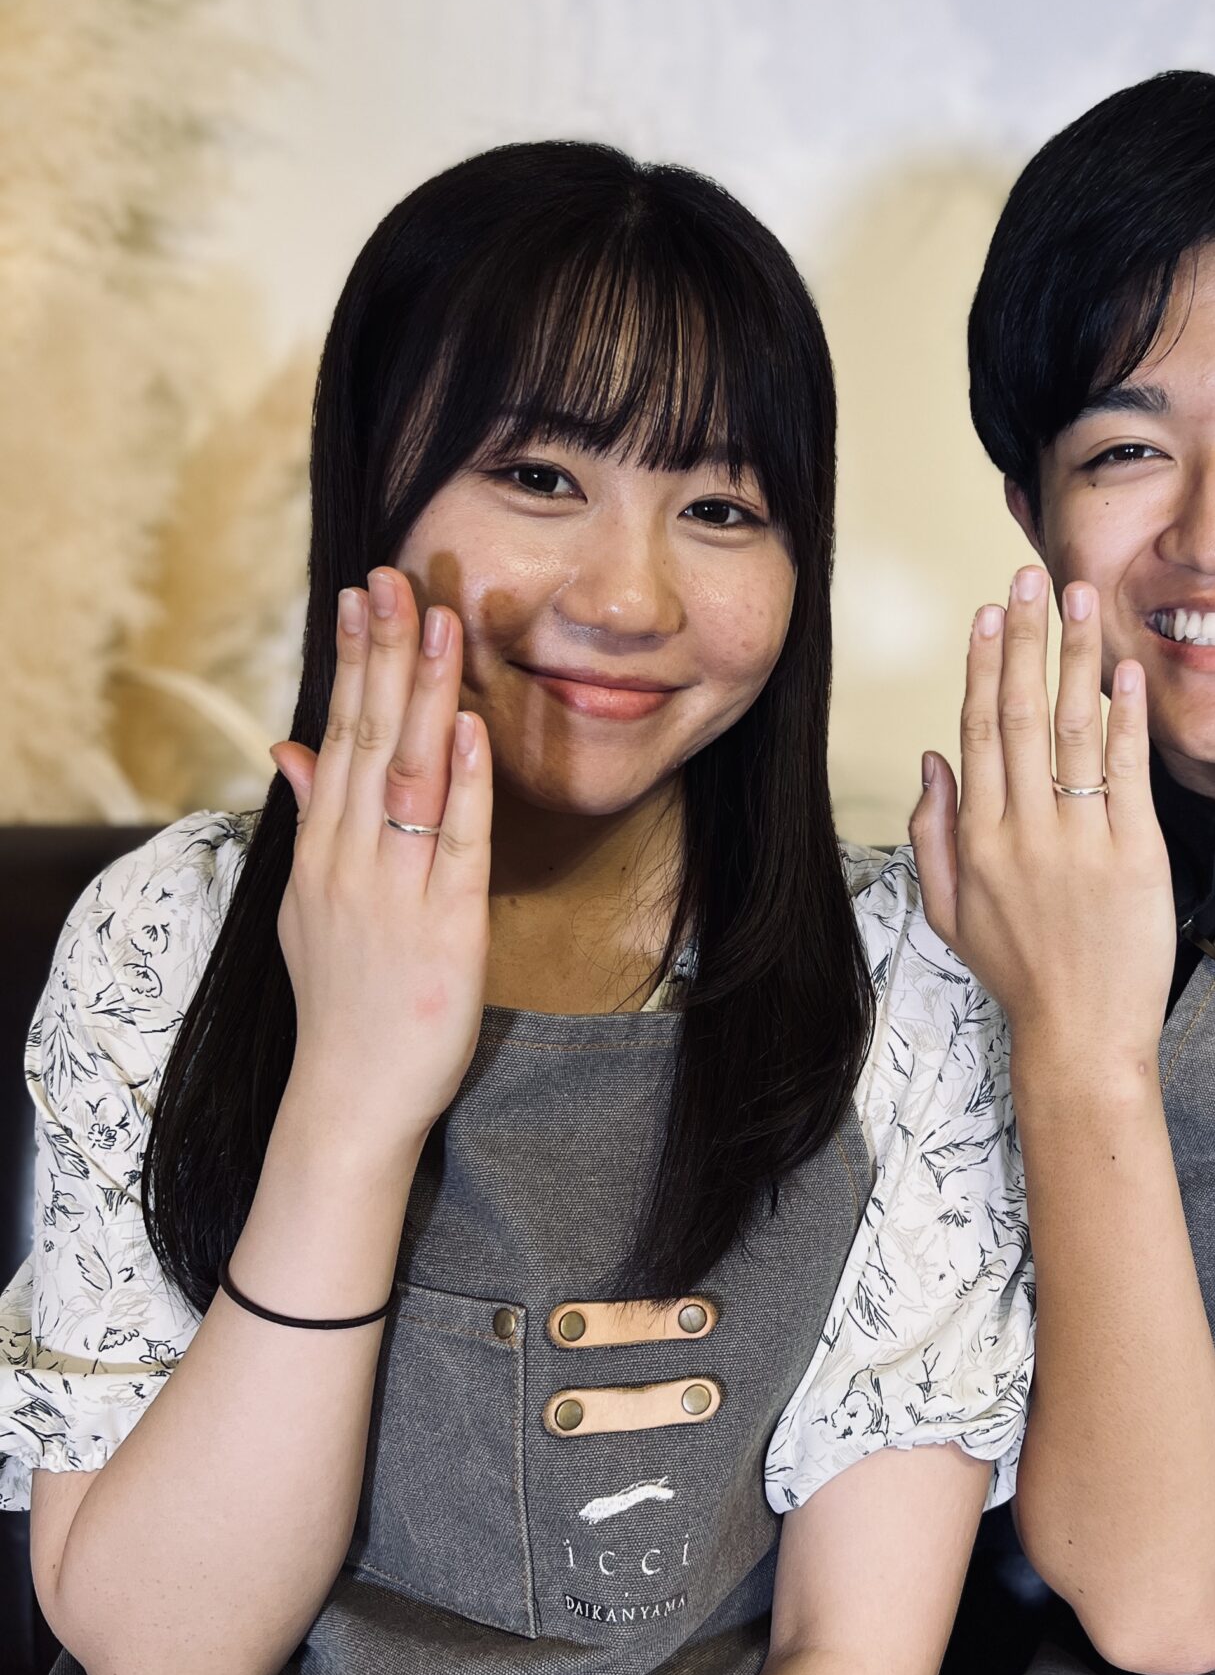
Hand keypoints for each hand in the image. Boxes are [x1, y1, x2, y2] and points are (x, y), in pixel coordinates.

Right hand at [269, 568, 492, 1152]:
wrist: (350, 1097)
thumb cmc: (341, 1002)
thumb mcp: (306, 908)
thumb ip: (306, 822)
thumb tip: (287, 747)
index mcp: (320, 852)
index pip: (335, 734)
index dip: (353, 661)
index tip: (362, 593)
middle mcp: (349, 861)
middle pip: (365, 738)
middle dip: (384, 653)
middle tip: (396, 578)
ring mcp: (394, 892)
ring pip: (407, 775)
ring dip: (424, 695)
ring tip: (438, 622)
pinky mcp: (444, 929)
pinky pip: (454, 843)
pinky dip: (461, 783)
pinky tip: (468, 729)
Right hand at [911, 566, 1174, 1069]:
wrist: (1081, 1037)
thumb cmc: (1021, 976)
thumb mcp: (950, 912)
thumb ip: (934, 834)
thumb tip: (935, 759)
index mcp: (979, 839)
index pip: (977, 730)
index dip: (982, 664)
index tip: (987, 613)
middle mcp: (1024, 830)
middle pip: (1018, 712)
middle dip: (1024, 637)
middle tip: (1030, 579)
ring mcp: (1079, 840)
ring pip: (1071, 729)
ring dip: (1075, 657)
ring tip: (1081, 600)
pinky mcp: (1134, 854)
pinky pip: (1128, 771)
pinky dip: (1126, 717)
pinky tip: (1124, 670)